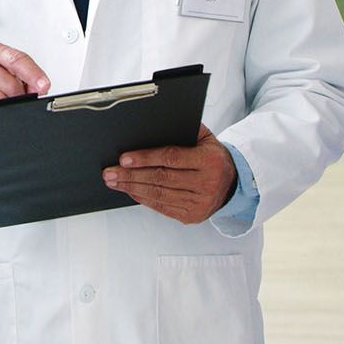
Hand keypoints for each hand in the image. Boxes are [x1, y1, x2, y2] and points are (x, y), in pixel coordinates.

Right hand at [0, 41, 50, 141]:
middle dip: (19, 98)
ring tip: (0, 111)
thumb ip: (24, 80)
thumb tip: (40, 89)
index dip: (34, 74)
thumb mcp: (5, 78)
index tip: (44, 86)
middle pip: (10, 83)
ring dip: (4, 110)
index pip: (18, 59)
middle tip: (17, 104)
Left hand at [102, 125, 236, 224]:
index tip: (124, 158)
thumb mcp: (205, 138)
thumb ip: (183, 130)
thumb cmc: (212, 157)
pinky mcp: (192, 216)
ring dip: (132, 188)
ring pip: (159, 195)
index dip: (145, 158)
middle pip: (161, 179)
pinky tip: (130, 191)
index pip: (172, 158)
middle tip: (110, 172)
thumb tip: (150, 127)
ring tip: (114, 182)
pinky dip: (143, 199)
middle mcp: (206, 183)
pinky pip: (162, 208)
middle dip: (131, 175)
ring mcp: (200, 203)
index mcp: (209, 161)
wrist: (233, 184)